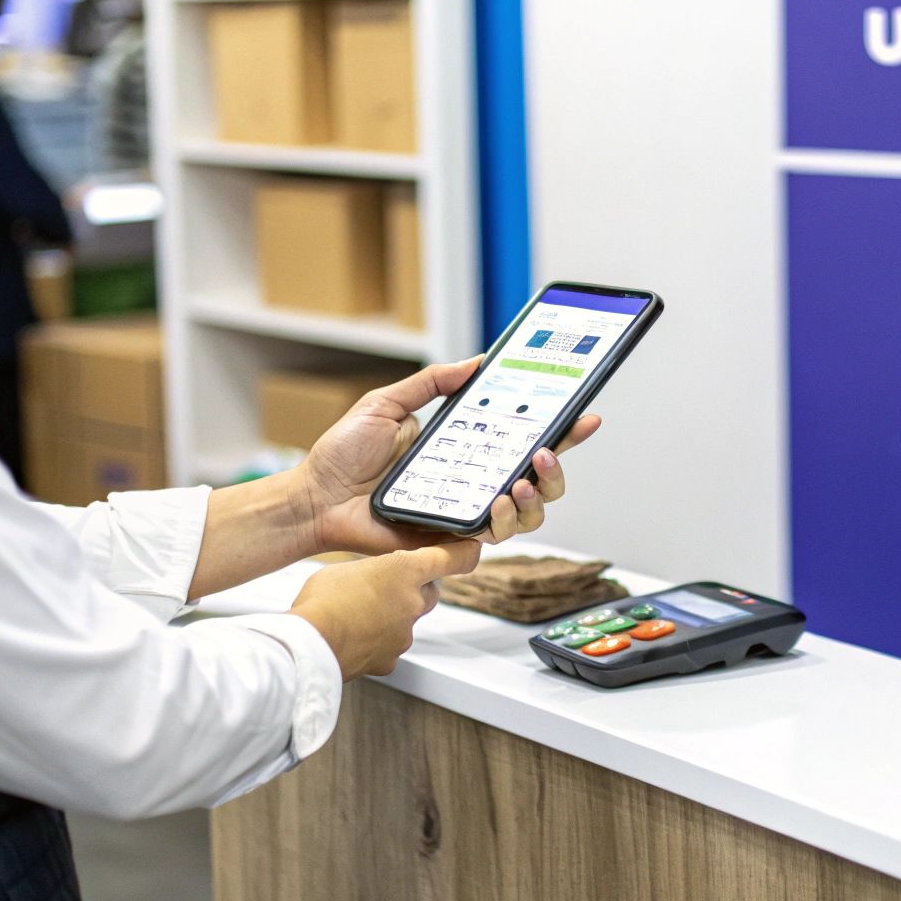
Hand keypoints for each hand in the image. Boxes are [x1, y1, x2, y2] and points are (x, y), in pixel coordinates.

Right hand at [288, 542, 480, 678]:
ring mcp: (404, 634)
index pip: (449, 558)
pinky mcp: (391, 659)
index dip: (464, 552)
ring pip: (406, 622)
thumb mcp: (344, 569)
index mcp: (403, 571)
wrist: (307, 646)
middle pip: (428, 593)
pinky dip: (377, 643)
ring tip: (357, 615)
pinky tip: (354, 638)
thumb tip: (369, 581)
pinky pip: (390, 647)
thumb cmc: (320, 600)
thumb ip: (369, 572)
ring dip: (390, 617)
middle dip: (413, 590)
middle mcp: (412, 602)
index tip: (472, 549)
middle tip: (385, 586)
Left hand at [295, 357, 602, 554]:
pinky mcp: (450, 538)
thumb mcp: (387, 402)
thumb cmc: (343, 454)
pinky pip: (493, 536)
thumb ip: (432, 382)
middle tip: (545, 451)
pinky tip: (498, 504)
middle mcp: (474, 481)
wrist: (315, 496)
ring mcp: (466, 511)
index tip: (584, 415)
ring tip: (521, 482)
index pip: (524, 438)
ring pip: (529, 514)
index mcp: (466, 447)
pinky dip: (504, 520)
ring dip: (536, 497)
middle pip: (541, 481)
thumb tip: (476, 362)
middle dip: (557, 468)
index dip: (561, 430)